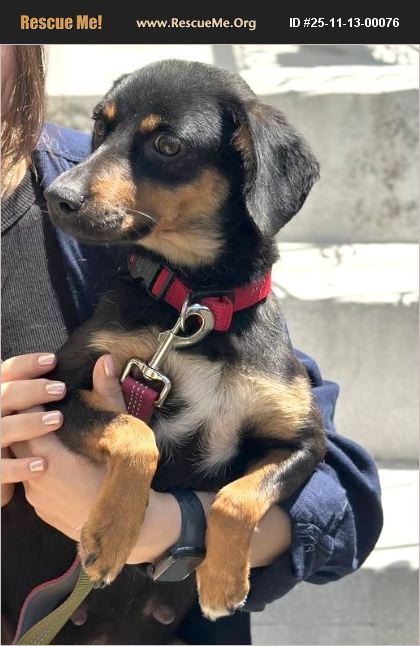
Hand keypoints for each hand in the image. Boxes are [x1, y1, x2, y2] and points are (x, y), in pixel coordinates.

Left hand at [8, 354, 290, 566]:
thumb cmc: (127, 479)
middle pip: (20, 440)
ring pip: (24, 460)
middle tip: (48, 406)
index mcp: (52, 458)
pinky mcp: (40, 510)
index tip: (49, 392)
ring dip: (34, 444)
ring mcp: (36, 497)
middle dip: (31, 422)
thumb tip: (104, 360)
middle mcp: (37, 479)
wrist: (131, 530)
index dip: (36, 402)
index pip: (27, 420)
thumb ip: (107, 395)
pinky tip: (58, 458)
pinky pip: (31, 479)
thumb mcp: (121, 433)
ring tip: (54, 431)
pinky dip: (39, 464)